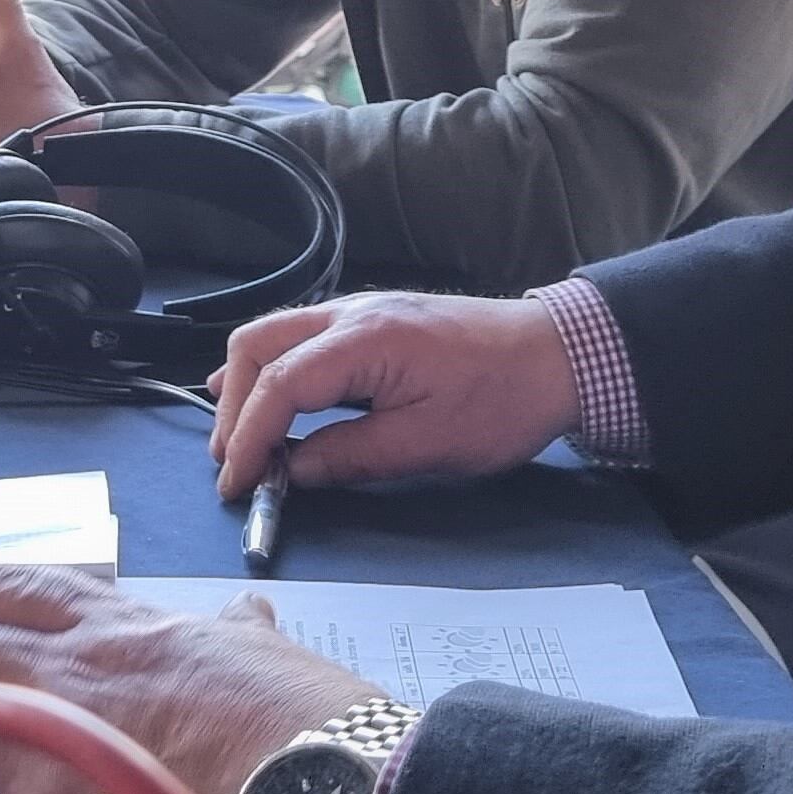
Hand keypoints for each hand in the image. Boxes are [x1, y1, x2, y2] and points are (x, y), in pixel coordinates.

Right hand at [208, 293, 576, 503]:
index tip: (236, 484)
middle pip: (258, 345)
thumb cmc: (504, 399)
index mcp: (364, 340)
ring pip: (274, 335)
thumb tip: (293, 472)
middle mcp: (351, 312)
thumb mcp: (429, 445)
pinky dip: (274, 370)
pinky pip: (301, 337)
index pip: (280, 384)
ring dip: (248, 385)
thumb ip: (351, 456)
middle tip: (232, 463)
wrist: (560, 354)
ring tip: (238, 437)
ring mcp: (360, 309)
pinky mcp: (373, 320)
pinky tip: (271, 399)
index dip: (249, 437)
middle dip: (235, 406)